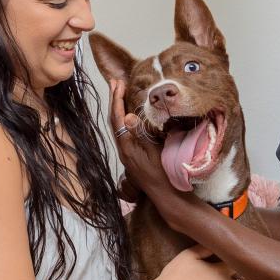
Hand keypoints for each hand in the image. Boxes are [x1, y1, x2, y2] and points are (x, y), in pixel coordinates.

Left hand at [109, 79, 200, 230]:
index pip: (117, 118)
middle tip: (115, 82)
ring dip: (117, 109)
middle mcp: (124, 150)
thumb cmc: (163, 175)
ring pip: (117, 126)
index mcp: (127, 147)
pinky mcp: (132, 156)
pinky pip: (123, 133)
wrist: (166, 196)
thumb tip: (128, 116)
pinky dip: (123, 119)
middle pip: (113, 121)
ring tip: (119, 94)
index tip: (118, 84)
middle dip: (114, 100)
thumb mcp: (155, 152)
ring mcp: (127, 154)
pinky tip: (128, 114)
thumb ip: (141, 134)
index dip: (116, 100)